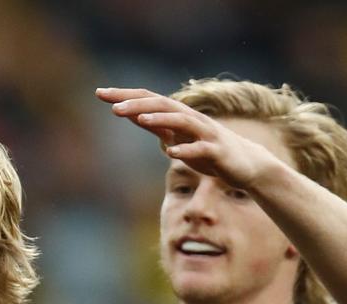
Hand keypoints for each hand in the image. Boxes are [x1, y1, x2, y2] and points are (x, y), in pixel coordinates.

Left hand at [96, 87, 286, 191]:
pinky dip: (186, 150)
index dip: (125, 96)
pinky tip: (171, 153)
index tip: (100, 93)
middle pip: (162, 105)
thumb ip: (158, 128)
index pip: (148, 100)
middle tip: (112, 107)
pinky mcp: (217, 151)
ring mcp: (206, 133)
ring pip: (182, 121)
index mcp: (179, 116)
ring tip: (140, 121)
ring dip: (160, 120)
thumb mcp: (179, 138)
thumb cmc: (208, 152)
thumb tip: (134, 116)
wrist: (246, 166)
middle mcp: (192, 119)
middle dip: (137, 105)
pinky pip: (201, 149)